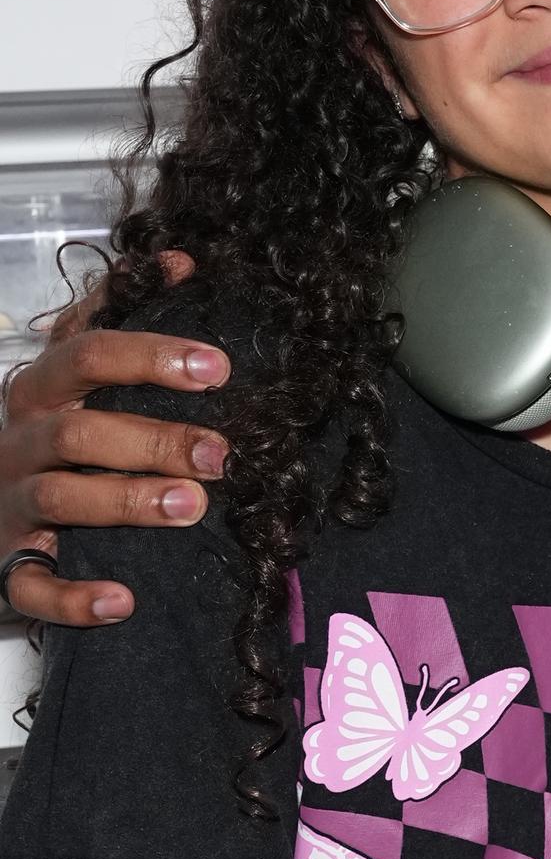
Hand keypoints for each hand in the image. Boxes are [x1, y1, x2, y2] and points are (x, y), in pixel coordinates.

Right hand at [0, 253, 228, 625]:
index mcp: (43, 387)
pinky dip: (73, 596)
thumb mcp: (79, 363)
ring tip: (193, 506)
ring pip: (61, 499)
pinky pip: (30, 585)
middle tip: (222, 452)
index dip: (153, 356)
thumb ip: (120, 308)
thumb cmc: (55, 425)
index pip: (89, 354)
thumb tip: (180, 258)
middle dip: (154, 440)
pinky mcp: (7, 563)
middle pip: (80, 432)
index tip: (220, 367)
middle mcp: (21, 440)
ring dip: (128, 501)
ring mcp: (10, 503)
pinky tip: (122, 600)